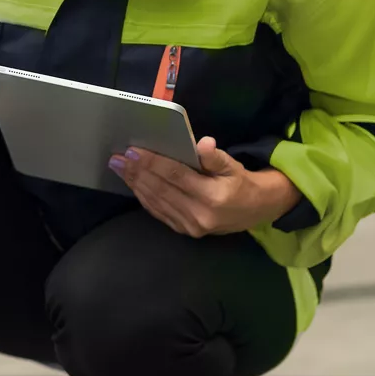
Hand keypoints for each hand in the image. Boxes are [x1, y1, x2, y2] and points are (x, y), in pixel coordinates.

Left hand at [108, 137, 300, 237]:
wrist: (256, 211)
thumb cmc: (241, 183)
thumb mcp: (234, 166)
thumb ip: (216, 157)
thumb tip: (204, 144)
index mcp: (213, 197)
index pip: (176, 176)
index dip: (152, 163)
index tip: (133, 151)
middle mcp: (200, 215)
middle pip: (161, 190)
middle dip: (136, 172)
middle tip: (118, 158)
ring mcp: (191, 226)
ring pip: (156, 202)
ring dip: (136, 184)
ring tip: (120, 168)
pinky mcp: (185, 231)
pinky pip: (159, 212)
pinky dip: (144, 197)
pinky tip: (134, 184)